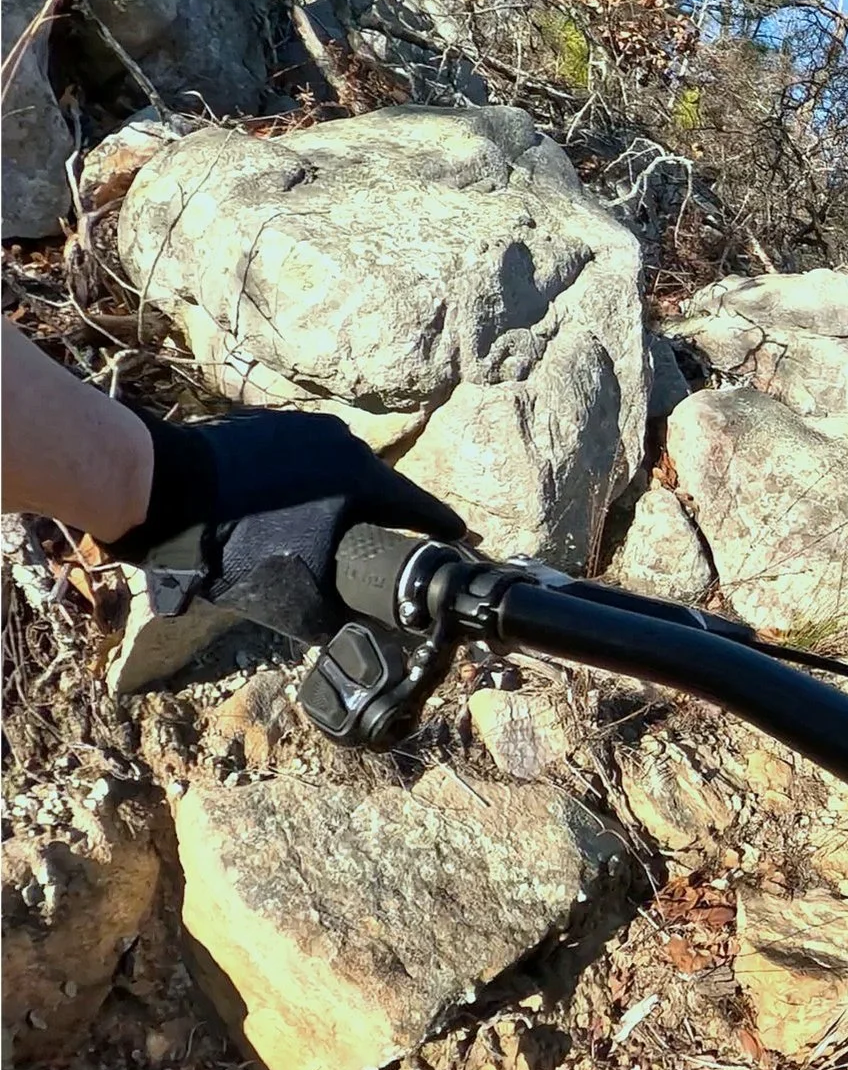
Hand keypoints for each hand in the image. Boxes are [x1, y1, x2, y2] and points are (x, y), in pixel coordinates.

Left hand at [102, 408, 465, 642]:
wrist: (161, 488)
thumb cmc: (235, 546)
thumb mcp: (293, 598)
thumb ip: (340, 620)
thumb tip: (370, 645)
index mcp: (365, 480)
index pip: (421, 510)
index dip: (444, 531)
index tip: (463, 540)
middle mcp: (345, 444)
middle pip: (380, 488)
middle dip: (384, 517)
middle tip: (385, 544)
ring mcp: (305, 427)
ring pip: (339, 470)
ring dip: (340, 498)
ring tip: (328, 528)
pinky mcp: (268, 424)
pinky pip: (303, 458)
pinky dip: (304, 484)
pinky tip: (285, 508)